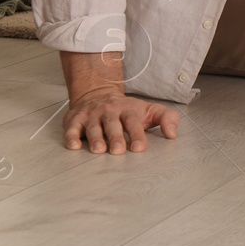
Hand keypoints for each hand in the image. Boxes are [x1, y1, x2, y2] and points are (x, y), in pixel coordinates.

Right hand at [64, 88, 179, 153]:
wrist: (97, 94)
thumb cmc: (127, 110)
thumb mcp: (150, 110)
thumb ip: (167, 119)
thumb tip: (173, 134)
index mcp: (128, 110)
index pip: (133, 121)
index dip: (137, 134)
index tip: (139, 147)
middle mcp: (109, 112)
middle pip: (112, 124)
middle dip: (116, 137)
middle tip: (118, 151)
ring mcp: (92, 115)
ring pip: (93, 127)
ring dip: (95, 138)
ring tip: (99, 150)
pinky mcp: (75, 119)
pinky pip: (72, 128)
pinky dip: (71, 136)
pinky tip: (73, 145)